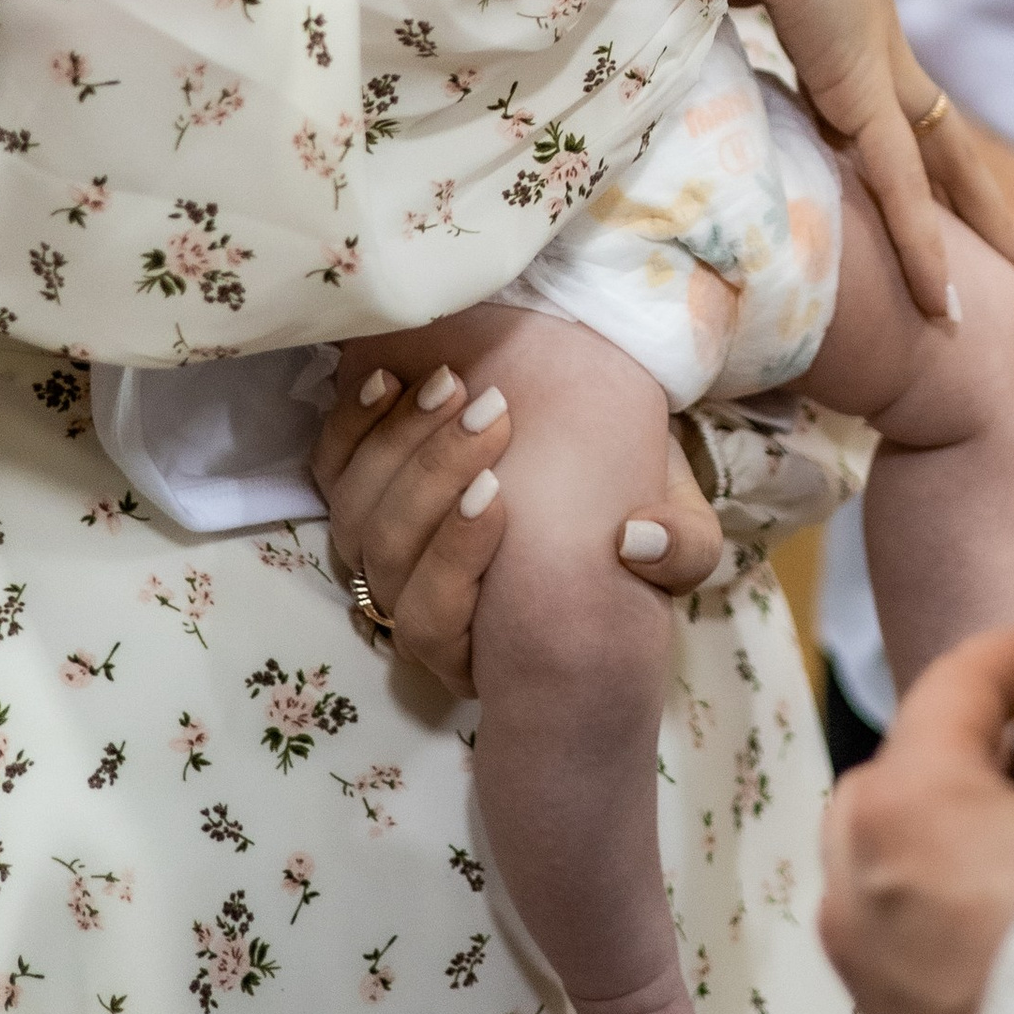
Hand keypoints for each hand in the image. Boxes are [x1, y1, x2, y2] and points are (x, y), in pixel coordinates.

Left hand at [311, 366, 718, 690]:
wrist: (596, 465)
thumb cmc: (629, 508)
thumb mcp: (680, 534)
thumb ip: (682, 548)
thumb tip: (638, 541)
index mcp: (486, 632)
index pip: (432, 620)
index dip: (452, 560)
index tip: (498, 494)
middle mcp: (418, 598)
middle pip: (386, 555)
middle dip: (431, 480)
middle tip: (489, 412)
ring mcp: (383, 547)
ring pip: (354, 512)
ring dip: (399, 444)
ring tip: (453, 386)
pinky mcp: (363, 489)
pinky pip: (331, 469)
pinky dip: (352, 425)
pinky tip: (391, 381)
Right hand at [681, 0, 1013, 321]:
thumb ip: (679, 3)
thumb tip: (618, 13)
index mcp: (837, 25)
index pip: (871, 101)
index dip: (886, 140)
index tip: (891, 172)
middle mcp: (870, 51)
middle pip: (937, 137)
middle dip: (974, 193)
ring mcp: (878, 68)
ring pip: (942, 166)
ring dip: (976, 223)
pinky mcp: (868, 89)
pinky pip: (901, 184)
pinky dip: (920, 244)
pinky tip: (947, 301)